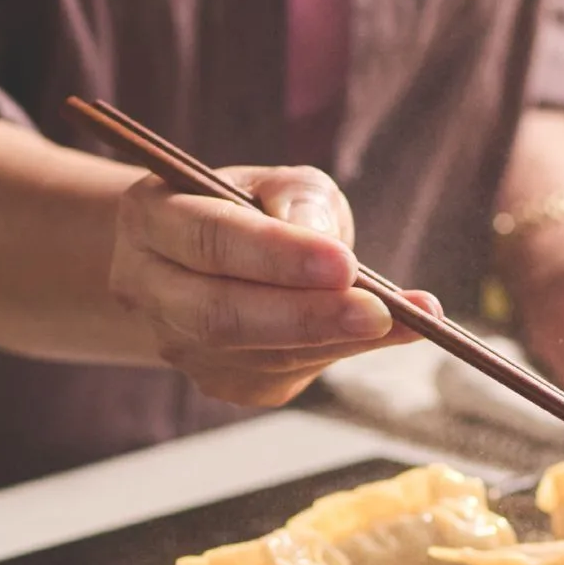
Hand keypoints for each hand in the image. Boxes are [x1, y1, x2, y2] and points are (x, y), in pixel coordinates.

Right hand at [109, 165, 439, 407]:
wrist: (216, 261)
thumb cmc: (253, 210)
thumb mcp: (278, 183)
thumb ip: (302, 200)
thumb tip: (326, 242)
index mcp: (153, 218)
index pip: (210, 240)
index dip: (277, 255)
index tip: (344, 263)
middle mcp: (151, 287)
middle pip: (223, 315)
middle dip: (310, 316)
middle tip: (381, 312)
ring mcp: (180, 344)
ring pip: (261, 356)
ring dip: (340, 341)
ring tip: (412, 320)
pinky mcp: (222, 381)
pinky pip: (284, 377)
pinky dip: (341, 355)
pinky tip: (388, 333)